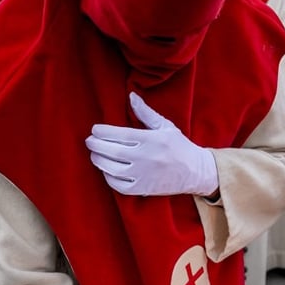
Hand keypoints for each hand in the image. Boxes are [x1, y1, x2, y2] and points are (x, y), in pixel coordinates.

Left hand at [86, 92, 218, 196]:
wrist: (195, 172)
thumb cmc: (178, 146)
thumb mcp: (165, 126)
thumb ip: (145, 112)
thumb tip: (131, 96)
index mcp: (150, 140)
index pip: (119, 134)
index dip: (102, 132)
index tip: (95, 129)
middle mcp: (145, 158)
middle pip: (111, 151)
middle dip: (95, 145)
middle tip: (89, 141)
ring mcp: (143, 175)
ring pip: (111, 169)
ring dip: (98, 160)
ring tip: (95, 154)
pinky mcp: (142, 189)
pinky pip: (118, 185)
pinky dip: (108, 177)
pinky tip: (106, 169)